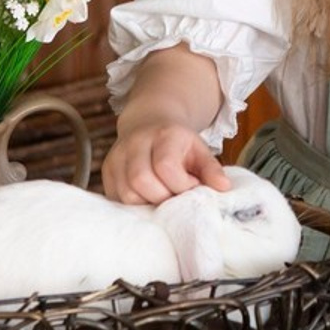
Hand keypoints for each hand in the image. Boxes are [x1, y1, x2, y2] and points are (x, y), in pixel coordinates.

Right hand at [102, 122, 231, 204]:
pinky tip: (148, 199)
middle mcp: (135, 143)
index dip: (180, 185)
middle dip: (162, 198)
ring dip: (147, 204)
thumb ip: (211, 169)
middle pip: (141, 181)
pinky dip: (134, 205)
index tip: (191, 186)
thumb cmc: (178, 144)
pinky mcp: (106, 172)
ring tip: (162, 197)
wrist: (148, 124)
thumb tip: (223, 187)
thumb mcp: (199, 150)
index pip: (165, 167)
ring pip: (127, 194)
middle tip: (175, 197)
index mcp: (163, 135)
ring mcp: (117, 157)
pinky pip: (116, 198)